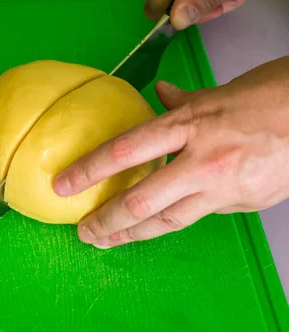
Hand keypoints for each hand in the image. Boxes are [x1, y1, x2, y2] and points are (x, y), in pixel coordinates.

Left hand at [53, 56, 288, 248]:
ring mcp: (223, 187)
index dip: (89, 170)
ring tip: (107, 240)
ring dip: (133, 234)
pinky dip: (175, 219)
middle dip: (107, 221)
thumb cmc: (275, 95)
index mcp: (191, 123)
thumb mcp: (220, 91)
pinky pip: (201, 215)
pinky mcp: (243, 204)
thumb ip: (184, 101)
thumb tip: (160, 95)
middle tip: (83, 232)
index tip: (63, 185)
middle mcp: (202, 159)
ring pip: (168, 220)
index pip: (125, 151)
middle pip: (142, 200)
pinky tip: (156, 225)